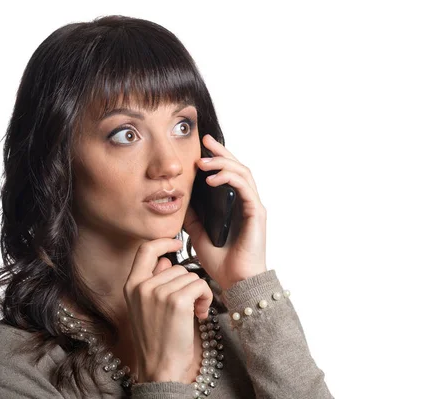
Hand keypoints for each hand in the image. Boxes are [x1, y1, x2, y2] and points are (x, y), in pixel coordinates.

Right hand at [123, 238, 212, 382]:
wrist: (159, 367)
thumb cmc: (156, 340)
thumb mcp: (144, 307)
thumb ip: (153, 281)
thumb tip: (166, 260)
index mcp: (131, 285)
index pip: (145, 250)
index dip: (163, 243)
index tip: (176, 245)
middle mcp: (143, 286)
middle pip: (177, 267)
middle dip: (188, 284)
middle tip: (188, 305)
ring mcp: (158, 292)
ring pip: (191, 276)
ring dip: (198, 293)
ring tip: (192, 312)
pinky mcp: (176, 301)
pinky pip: (200, 285)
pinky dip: (206, 298)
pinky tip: (200, 313)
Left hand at [183, 134, 266, 290]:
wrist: (236, 282)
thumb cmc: (222, 262)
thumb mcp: (198, 234)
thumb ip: (193, 216)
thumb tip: (180, 199)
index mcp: (235, 206)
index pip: (229, 175)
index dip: (217, 159)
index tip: (201, 148)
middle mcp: (247, 203)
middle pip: (238, 168)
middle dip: (221, 153)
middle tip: (205, 141)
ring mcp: (254, 207)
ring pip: (242, 173)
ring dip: (223, 163)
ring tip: (203, 163)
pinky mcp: (256, 213)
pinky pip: (244, 188)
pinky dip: (229, 179)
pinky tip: (212, 179)